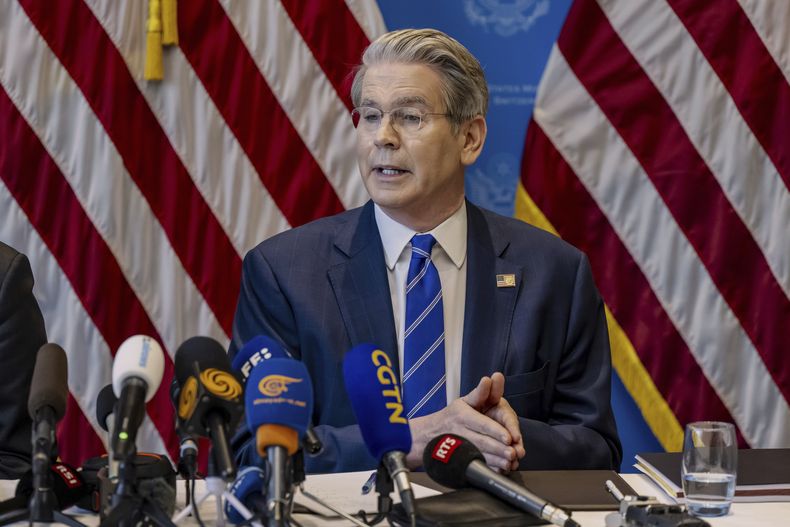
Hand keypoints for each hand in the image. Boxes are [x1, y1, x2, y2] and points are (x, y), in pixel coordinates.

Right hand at [406, 374, 521, 470]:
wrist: (429, 435)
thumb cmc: (453, 417)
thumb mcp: (465, 401)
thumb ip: (481, 392)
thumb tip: (489, 379)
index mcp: (463, 415)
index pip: (481, 423)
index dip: (495, 431)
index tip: (508, 438)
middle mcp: (460, 431)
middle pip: (482, 441)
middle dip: (498, 448)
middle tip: (512, 453)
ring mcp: (459, 448)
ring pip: (479, 455)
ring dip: (495, 461)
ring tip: (508, 463)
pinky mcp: (460, 460)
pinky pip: (475, 466)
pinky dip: (488, 469)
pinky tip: (499, 470)